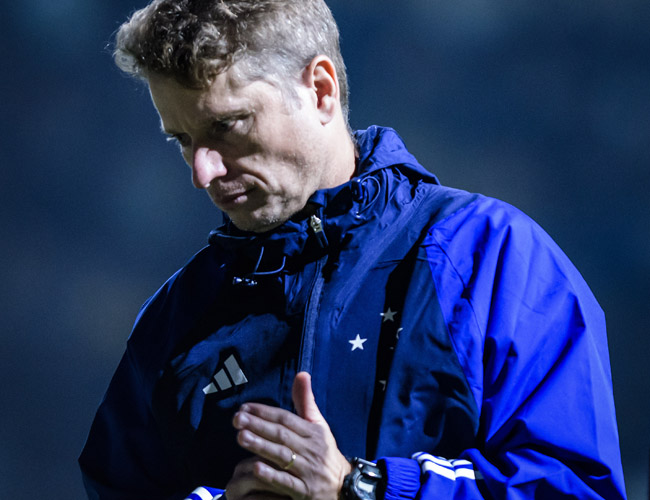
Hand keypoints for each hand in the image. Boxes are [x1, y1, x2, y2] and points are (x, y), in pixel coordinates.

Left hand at [226, 372, 350, 499]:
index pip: (286, 419)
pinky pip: (287, 483)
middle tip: (237, 419)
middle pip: (282, 435)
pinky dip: (272, 475)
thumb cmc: (325, 452)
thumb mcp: (319, 426)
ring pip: (282, 456)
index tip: (244, 408)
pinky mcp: (305, 492)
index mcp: (314, 432)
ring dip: (261, 446)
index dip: (265, 412)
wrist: (345, 487)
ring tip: (241, 437)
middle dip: (258, 426)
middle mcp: (312, 450)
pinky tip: (256, 468)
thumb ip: (306, 401)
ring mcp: (309, 471)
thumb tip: (302, 374)